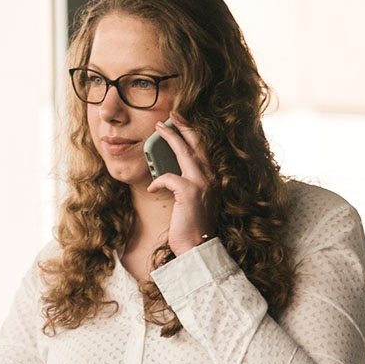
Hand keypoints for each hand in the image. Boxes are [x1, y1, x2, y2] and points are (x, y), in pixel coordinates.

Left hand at [147, 114, 217, 255]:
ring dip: (170, 138)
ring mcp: (202, 184)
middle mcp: (210, 178)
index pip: (202, 150)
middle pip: (196, 144)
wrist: (197, 248)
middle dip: (182, 126)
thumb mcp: (191, 201)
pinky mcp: (190, 192)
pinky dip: (158, 180)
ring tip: (157, 128)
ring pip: (185, 152)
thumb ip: (185, 184)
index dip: (191, 133)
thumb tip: (166, 173)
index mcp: (212, 179)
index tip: (180, 121)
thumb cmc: (192, 226)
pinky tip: (152, 188)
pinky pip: (168, 177)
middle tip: (171, 115)